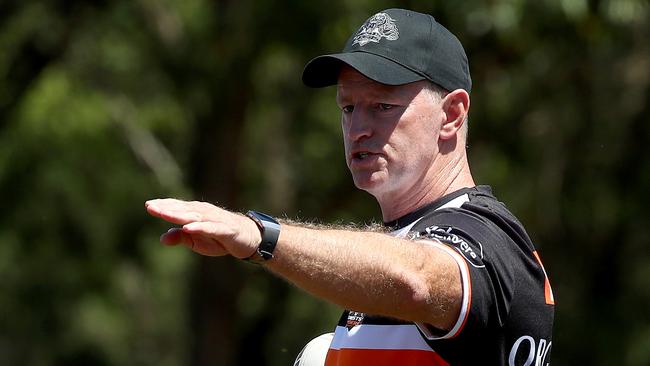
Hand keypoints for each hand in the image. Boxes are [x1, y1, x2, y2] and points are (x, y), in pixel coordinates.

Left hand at [145, 199, 261, 257]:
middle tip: (151, 207)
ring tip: (164, 214)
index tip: (148, 205)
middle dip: (167, 208)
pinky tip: (188, 228)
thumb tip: (162, 238)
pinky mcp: (226, 229)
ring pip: (195, 216)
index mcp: (197, 213)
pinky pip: (211, 228)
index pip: (178, 207)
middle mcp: (205, 212)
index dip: (164, 206)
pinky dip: (199, 227)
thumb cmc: (221, 238)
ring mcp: (216, 220)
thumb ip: (181, 238)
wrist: (249, 239)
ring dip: (179, 214)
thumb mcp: (198, 241)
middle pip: (183, 210)